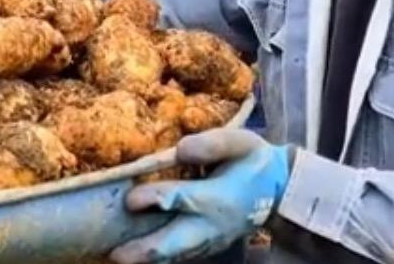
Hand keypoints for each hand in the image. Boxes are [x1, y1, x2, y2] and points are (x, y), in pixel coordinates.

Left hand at [112, 129, 289, 263]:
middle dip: (144, 250)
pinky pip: (181, 256)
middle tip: (114, 255)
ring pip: (175, 255)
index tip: (130, 198)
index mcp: (215, 197)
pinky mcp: (206, 246)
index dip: (152, 198)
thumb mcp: (239, 142)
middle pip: (173, 243)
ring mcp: (208, 241)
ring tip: (117, 258)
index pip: (178, 199)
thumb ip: (211, 144)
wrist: (279, 193)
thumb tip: (180, 150)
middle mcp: (209, 225)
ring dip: (147, 258)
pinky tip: (139, 256)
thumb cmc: (253, 161)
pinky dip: (161, 258)